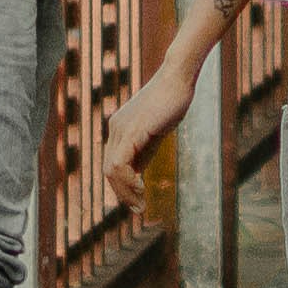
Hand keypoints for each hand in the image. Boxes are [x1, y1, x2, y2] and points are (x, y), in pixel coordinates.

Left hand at [103, 75, 184, 207]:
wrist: (178, 78)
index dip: (122, 185)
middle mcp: (115, 129)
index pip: (114, 164)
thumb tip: (138, 173)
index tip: (137, 201)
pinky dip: (129, 180)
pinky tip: (142, 189)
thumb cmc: (172, 100)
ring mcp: (121, 129)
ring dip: (125, 191)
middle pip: (109, 169)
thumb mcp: (156, 131)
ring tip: (139, 204)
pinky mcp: (132, 130)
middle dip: (122, 193)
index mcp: (120, 129)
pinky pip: (121, 162)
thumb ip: (145, 149)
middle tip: (137, 209)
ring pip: (112, 169)